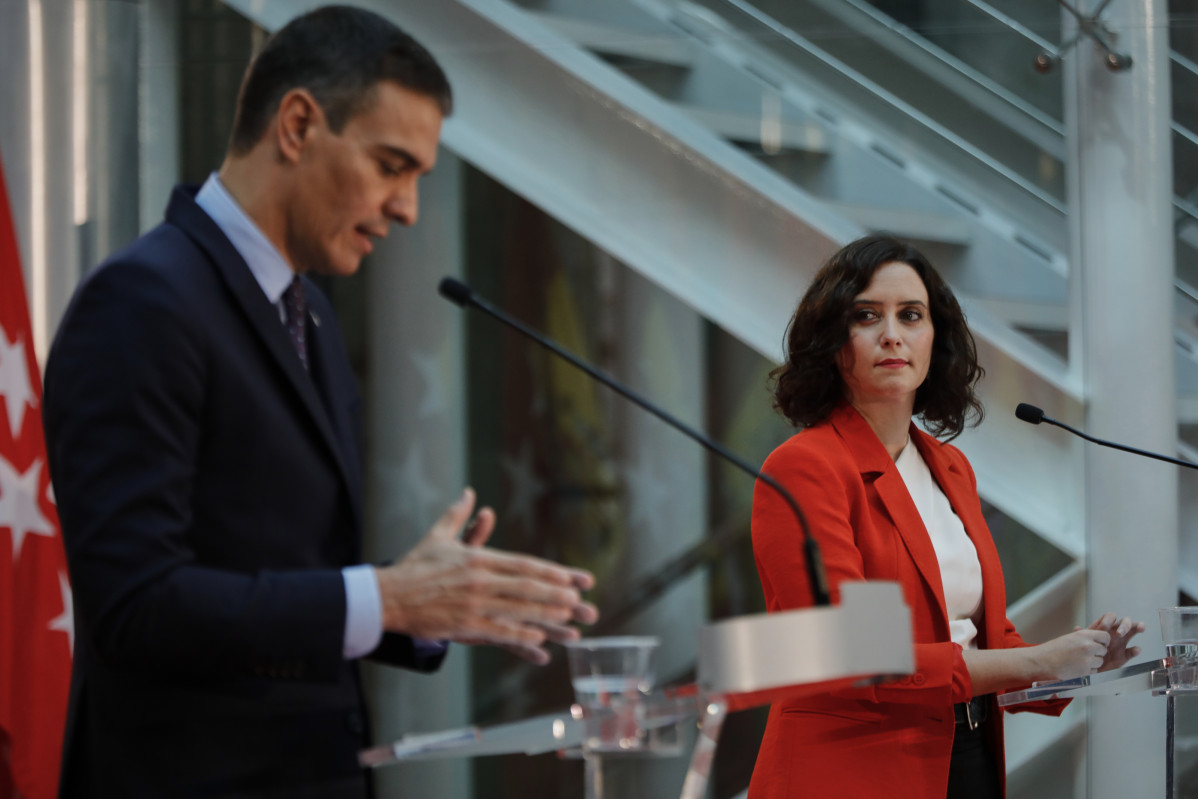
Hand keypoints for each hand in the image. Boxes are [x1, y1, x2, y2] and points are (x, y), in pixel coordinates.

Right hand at [375, 488, 597, 664]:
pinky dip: (519, 635)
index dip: (551, 572)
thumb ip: (459, 515)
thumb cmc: (413, 566)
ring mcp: (473, 603)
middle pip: (527, 587)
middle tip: (581, 601)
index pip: (523, 564)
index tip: (572, 577)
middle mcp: (480, 580)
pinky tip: (538, 640)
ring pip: (518, 609)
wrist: (387, 595)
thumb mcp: (438, 536)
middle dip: (557, 594)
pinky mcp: (463, 624)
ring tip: (569, 619)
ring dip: (546, 614)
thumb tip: (469, 492)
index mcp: (478, 559)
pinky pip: (498, 631)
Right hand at [1031, 628, 1109, 680]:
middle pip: (1104, 650)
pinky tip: (1076, 667)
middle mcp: (1087, 647)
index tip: (1099, 643)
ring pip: (1100, 662)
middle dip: (1097, 653)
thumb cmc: (1052, 651)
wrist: (1041, 663)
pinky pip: (1094, 671)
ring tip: (1079, 661)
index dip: (1103, 641)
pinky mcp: (1086, 672)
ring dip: (1093, 663)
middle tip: (1085, 654)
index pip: (1105, 637)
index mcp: (1083, 635)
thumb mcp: (1069, 638)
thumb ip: (1084, 638)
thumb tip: (1096, 639)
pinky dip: (1088, 671)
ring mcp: (1087, 660)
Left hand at [1082, 613, 1145, 671]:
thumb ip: (1082, 634)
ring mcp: (1122, 642)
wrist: (1089, 665)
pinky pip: (1134, 651)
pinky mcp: (1125, 655)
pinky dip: (1136, 650)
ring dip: (1138, 626)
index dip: (1109, 619)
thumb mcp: (1084, 641)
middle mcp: (1115, 632)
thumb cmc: (1088, 649)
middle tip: (1119, 633)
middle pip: (1125, 621)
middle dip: (1125, 624)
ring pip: (1133, 629)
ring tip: (1139, 629)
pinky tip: (1135, 650)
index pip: (1110, 616)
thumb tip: (1077, 628)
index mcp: (1105, 627)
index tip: (1104, 627)